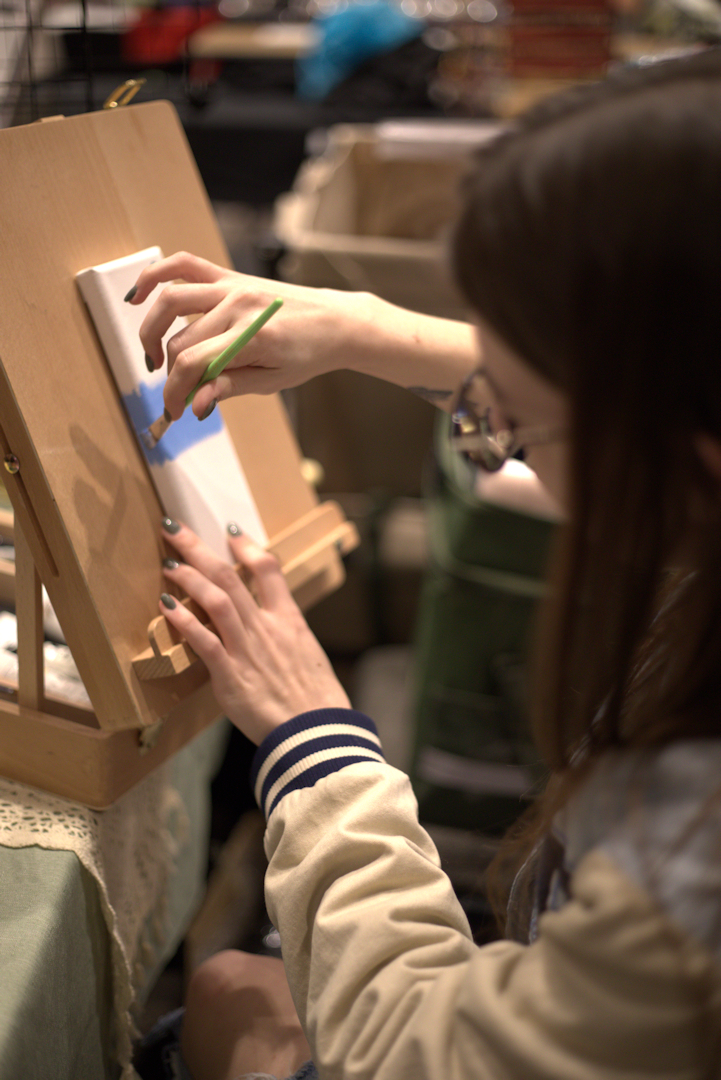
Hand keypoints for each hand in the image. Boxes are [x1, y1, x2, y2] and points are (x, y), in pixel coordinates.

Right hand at [128, 252, 368, 420]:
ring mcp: (232, 286)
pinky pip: (184, 266)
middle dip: (170, 373)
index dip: (175, 392)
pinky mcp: (229, 276)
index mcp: (253, 336)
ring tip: (155, 357)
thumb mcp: (272, 381)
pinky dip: (155, 276)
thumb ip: (230, 388)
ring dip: (152, 331)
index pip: (195, 364)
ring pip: (171, 300)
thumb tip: (195, 404)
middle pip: (181, 340)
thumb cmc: (308, 353)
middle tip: (176, 393)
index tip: (174, 411)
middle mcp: (239, 305)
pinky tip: (139, 296)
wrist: (335, 322)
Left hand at [158, 520, 350, 744]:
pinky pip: (205, 642)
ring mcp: (249, 650)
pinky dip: (184, 621)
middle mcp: (268, 628)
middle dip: (200, 548)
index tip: (230, 531)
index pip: (269, 569)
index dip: (248, 545)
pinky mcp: (232, 677)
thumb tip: (274, 632)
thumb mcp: (308, 657)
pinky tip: (166, 606)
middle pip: (231, 575)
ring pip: (217, 600)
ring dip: (189, 577)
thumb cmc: (317, 702)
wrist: (318, 734)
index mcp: (290, 620)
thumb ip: (287, 638)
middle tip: (175, 528)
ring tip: (168, 563)